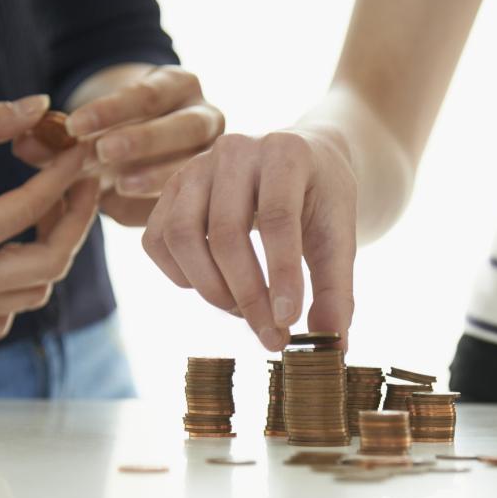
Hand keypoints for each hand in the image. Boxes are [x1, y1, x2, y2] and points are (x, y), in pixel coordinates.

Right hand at [0, 95, 97, 339]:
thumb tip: (39, 106)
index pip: (36, 207)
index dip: (66, 176)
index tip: (79, 156)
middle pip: (52, 264)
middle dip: (74, 222)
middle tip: (77, 190)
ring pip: (32, 295)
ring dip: (47, 256)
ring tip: (40, 216)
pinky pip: (1, 319)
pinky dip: (14, 291)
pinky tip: (4, 255)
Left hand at [12, 65, 223, 226]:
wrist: (151, 154)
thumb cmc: (114, 132)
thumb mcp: (87, 127)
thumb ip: (57, 135)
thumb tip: (25, 145)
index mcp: (177, 85)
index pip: (148, 94)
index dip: (111, 110)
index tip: (75, 126)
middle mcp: (206, 118)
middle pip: (184, 127)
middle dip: (144, 139)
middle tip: (104, 152)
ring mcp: (215, 158)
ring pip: (197, 166)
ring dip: (158, 176)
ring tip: (120, 185)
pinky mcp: (214, 194)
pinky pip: (195, 202)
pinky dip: (164, 208)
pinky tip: (133, 215)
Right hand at [141, 128, 357, 351]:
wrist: (299, 162)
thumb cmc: (320, 199)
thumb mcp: (340, 236)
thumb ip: (336, 289)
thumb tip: (334, 346)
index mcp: (286, 152)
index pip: (277, 218)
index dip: (281, 275)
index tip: (288, 321)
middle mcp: (235, 151)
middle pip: (227, 234)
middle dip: (248, 296)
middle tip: (271, 337)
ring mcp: (196, 167)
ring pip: (182, 236)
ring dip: (210, 289)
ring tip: (244, 311)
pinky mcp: (170, 189)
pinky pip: (156, 240)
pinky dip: (181, 276)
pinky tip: (215, 287)